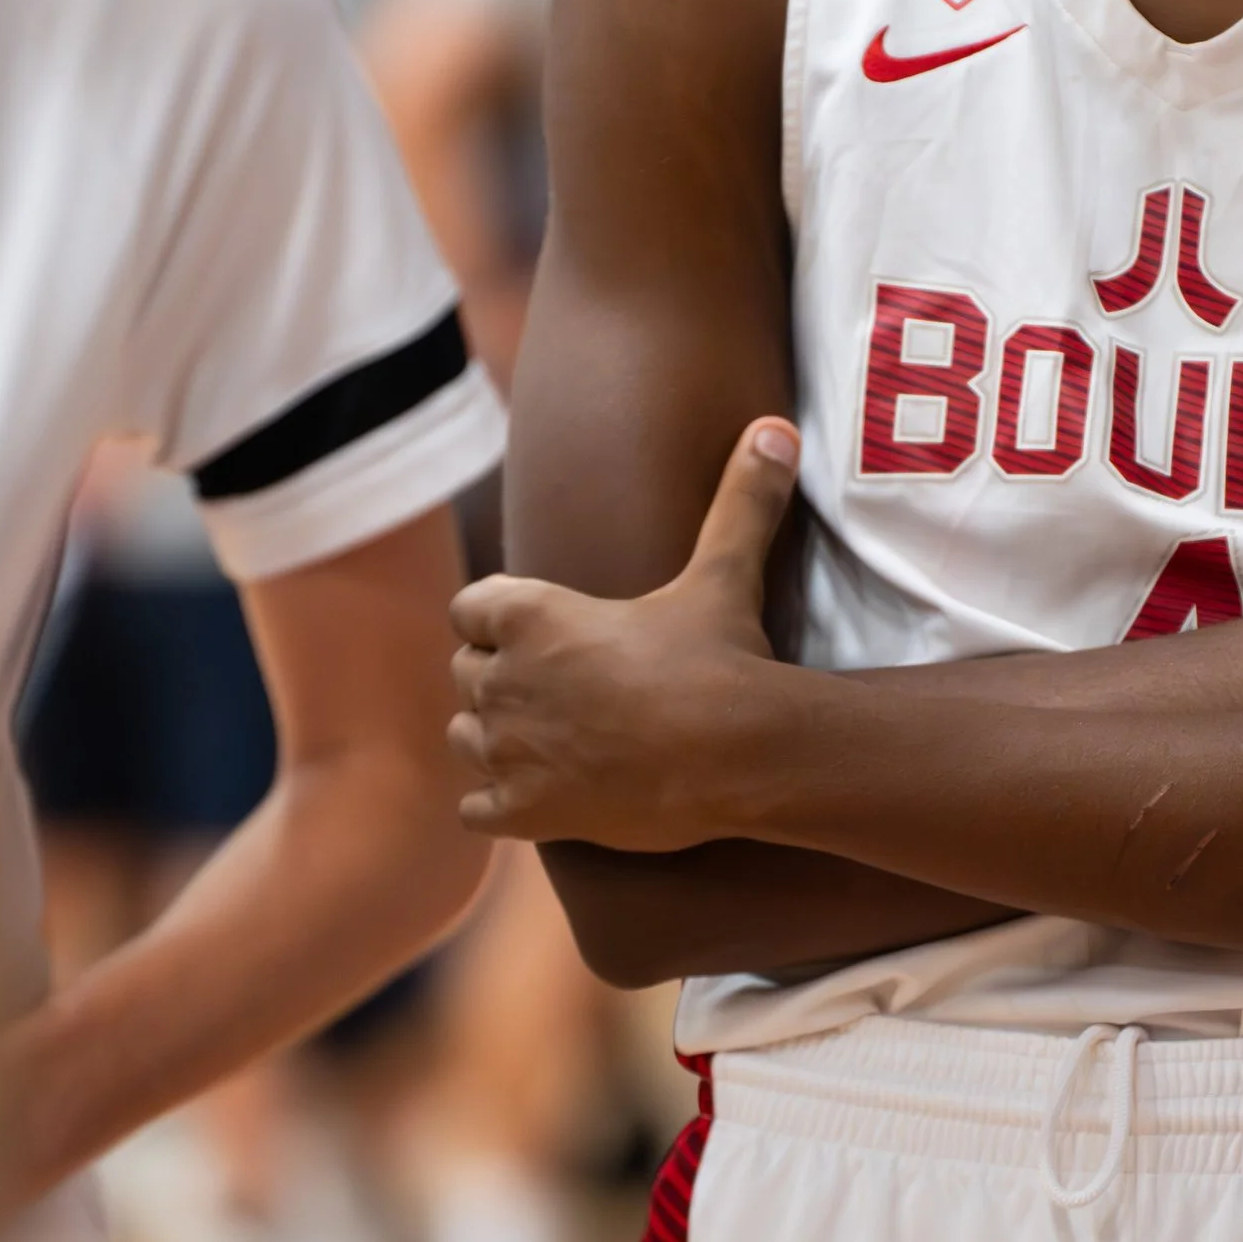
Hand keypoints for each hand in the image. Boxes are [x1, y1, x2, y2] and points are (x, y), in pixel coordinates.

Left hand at [447, 420, 799, 848]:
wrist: (738, 754)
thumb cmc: (720, 659)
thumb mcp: (724, 572)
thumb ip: (741, 499)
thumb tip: (777, 429)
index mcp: (531, 615)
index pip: (470, 607)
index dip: (499, 618)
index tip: (538, 630)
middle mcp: (504, 679)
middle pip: (465, 672)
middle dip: (500, 677)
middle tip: (557, 687)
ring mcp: (509, 751)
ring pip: (465, 737)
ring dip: (495, 738)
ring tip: (546, 740)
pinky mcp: (524, 812)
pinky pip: (474, 810)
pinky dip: (497, 805)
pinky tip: (536, 798)